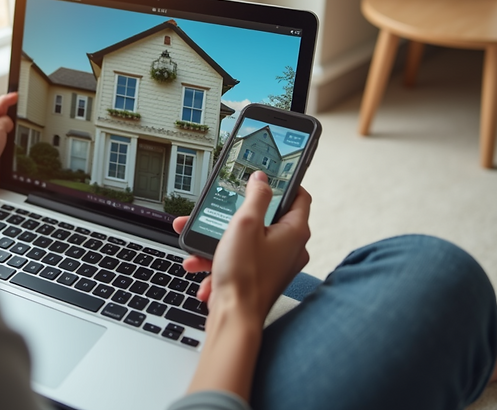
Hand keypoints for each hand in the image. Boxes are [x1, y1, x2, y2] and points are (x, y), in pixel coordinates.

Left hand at [0, 92, 17, 203]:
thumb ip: (7, 121)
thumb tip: (10, 125)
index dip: (10, 99)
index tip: (18, 95)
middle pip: (3, 121)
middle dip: (13, 122)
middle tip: (23, 119)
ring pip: (6, 138)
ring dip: (12, 140)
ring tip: (16, 139)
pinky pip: (6, 152)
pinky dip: (11, 153)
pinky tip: (13, 153)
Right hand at [172, 172, 310, 325]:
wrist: (234, 320)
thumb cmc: (244, 276)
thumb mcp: (245, 224)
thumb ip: (255, 197)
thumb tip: (262, 179)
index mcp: (295, 232)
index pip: (299, 196)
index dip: (284, 182)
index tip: (266, 176)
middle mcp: (290, 248)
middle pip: (265, 217)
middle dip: (233, 214)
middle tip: (220, 208)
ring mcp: (275, 264)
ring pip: (246, 240)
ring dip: (219, 239)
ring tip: (197, 242)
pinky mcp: (260, 278)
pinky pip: (240, 260)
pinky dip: (220, 260)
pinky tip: (202, 265)